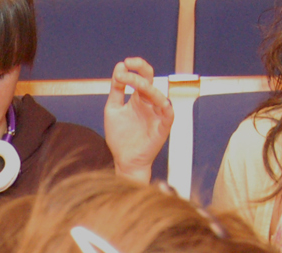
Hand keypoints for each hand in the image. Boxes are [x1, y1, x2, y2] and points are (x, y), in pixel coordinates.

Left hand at [103, 58, 174, 182]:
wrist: (124, 161)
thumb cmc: (119, 137)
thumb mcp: (113, 109)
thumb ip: (115, 90)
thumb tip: (119, 67)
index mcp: (139, 99)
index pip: (142, 76)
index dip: (136, 67)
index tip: (125, 63)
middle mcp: (149, 104)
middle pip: (151, 81)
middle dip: (141, 71)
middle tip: (128, 66)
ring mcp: (157, 115)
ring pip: (159, 95)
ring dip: (148, 88)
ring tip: (136, 84)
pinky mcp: (163, 127)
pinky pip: (169, 113)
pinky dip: (165, 105)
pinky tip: (158, 100)